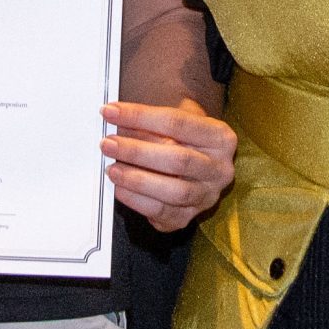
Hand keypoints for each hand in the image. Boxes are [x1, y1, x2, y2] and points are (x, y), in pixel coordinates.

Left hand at [101, 98, 235, 231]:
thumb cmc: (184, 138)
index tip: (111, 112)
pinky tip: (120, 189)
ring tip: (112, 169)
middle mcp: (220, 169)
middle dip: (137, 152)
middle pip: (178, 160)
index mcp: (221, 137)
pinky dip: (138, 202)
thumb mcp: (177, 119)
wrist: (199, 164)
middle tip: (108, 144)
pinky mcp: (191, 217)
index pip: (177, 123)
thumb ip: (150, 120)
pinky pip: (163, 214)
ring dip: (137, 180)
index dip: (140, 116)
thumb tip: (115, 118)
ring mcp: (207, 196)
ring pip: (174, 192)